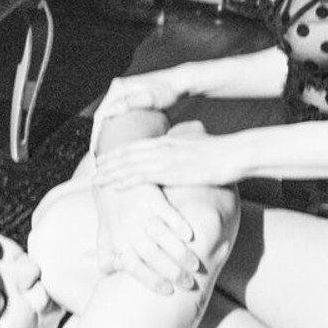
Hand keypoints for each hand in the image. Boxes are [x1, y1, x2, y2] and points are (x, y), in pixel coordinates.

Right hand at [90, 65, 197, 149]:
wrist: (180, 82)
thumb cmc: (168, 91)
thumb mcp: (150, 98)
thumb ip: (130, 103)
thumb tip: (107, 112)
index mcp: (118, 88)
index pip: (100, 114)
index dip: (95, 134)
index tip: (95, 151)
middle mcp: (118, 88)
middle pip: (102, 115)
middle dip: (97, 136)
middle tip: (98, 157)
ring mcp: (124, 92)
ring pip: (109, 116)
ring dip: (104, 133)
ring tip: (105, 152)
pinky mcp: (130, 97)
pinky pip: (118, 115)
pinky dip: (114, 128)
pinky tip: (117, 141)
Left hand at [93, 122, 243, 190]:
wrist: (233, 154)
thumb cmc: (218, 154)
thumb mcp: (196, 147)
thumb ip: (182, 150)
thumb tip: (178, 154)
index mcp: (167, 141)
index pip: (136, 145)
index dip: (118, 152)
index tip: (106, 158)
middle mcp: (162, 147)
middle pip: (128, 153)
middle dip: (109, 162)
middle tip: (94, 169)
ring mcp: (166, 158)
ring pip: (130, 164)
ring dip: (111, 172)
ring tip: (96, 179)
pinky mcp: (171, 171)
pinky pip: (143, 176)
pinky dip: (125, 180)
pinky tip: (114, 186)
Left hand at [94, 181, 199, 294]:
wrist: (110, 179)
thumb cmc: (110, 213)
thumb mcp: (103, 235)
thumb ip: (106, 257)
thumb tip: (110, 274)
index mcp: (117, 241)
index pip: (135, 267)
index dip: (152, 281)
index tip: (169, 291)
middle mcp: (128, 228)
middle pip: (152, 255)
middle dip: (172, 272)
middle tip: (190, 283)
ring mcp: (141, 212)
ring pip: (163, 236)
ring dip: (180, 253)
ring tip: (195, 265)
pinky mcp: (152, 197)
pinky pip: (168, 213)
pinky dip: (180, 225)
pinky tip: (191, 236)